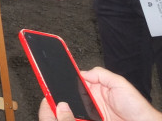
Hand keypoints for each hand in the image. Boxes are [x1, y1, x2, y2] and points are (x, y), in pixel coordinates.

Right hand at [36, 67, 161, 120]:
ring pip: (71, 110)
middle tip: (53, 94)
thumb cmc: (135, 106)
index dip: (65, 80)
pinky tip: (66, 115)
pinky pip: (77, 119)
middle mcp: (91, 102)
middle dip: (61, 95)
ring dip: (64, 108)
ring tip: (58, 106)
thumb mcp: (119, 83)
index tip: (53, 77)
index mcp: (96, 89)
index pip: (76, 82)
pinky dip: (70, 117)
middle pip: (70, 97)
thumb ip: (100, 74)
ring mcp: (90, 114)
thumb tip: (81, 72)